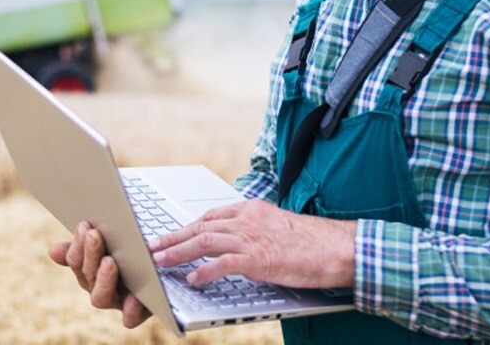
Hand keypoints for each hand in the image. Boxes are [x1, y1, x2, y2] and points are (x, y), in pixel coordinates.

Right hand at [47, 221, 150, 327]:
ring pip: (101, 297)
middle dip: (90, 255)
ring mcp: (118, 301)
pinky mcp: (138, 312)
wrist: (166, 267)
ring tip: (110, 262)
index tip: (84, 226)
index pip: (76, 261)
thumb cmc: (133, 252)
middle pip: (87, 276)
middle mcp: (100, 288)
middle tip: (95, 235)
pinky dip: (130, 309)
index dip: (77, 246)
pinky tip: (134, 296)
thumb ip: (84, 245)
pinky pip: (130, 318)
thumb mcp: (111, 242)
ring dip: (103, 279)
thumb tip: (52, 251)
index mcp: (90, 271)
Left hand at [149, 199, 355, 289]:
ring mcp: (252, 238)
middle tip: (152, 247)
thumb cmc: (312, 242)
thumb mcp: (276, 229)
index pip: (209, 217)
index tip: (169, 236)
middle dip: (172, 237)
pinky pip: (224, 263)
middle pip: (199, 226)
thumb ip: (254, 233)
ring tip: (159, 262)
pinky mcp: (260, 258)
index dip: (186, 228)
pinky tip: (193, 279)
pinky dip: (205, 271)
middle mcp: (248, 220)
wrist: (337, 247)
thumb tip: (234, 248)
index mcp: (251, 210)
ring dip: (178, 251)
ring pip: (204, 241)